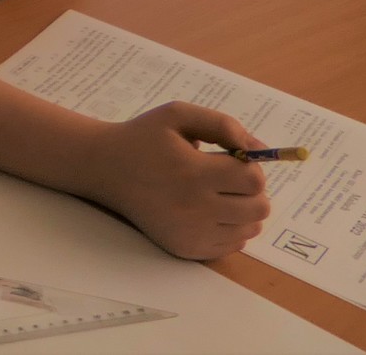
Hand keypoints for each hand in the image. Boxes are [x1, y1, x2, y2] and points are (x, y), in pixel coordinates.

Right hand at [76, 103, 273, 259]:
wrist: (105, 169)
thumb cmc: (143, 138)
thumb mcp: (178, 115)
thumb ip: (223, 125)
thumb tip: (259, 149)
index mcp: (193, 173)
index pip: (253, 180)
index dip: (250, 166)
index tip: (232, 159)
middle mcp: (195, 209)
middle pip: (258, 208)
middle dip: (252, 190)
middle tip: (229, 178)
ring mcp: (191, 233)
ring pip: (249, 229)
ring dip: (243, 210)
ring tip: (219, 194)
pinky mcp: (187, 249)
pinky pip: (232, 245)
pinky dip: (230, 228)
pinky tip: (209, 211)